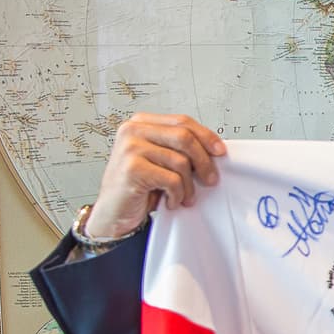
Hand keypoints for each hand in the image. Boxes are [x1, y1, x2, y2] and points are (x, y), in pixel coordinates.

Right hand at [85, 113, 226, 238]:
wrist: (113, 212)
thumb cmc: (137, 186)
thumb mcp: (159, 160)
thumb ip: (177, 148)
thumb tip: (214, 148)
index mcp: (140, 123)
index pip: (181, 121)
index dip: (205, 135)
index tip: (220, 151)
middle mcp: (133, 131)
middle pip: (184, 137)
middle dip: (203, 161)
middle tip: (210, 179)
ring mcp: (131, 148)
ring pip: (180, 162)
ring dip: (189, 185)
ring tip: (184, 196)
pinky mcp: (133, 169)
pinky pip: (172, 180)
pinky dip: (177, 194)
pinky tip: (170, 201)